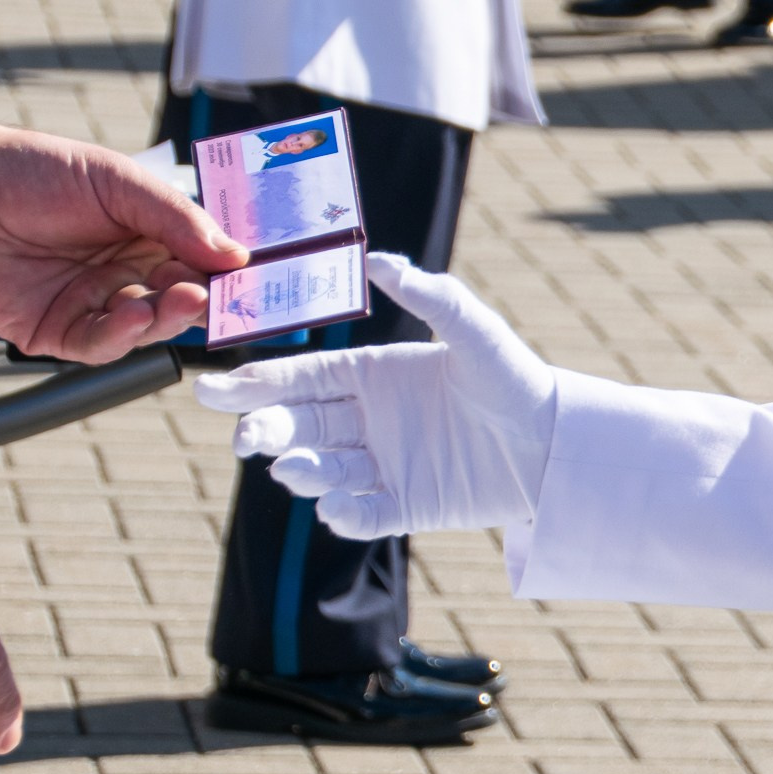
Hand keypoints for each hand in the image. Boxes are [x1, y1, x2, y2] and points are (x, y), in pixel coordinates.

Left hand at [0, 119, 246, 361]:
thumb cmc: (32, 169)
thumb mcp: (115, 179)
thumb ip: (175, 216)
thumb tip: (235, 253)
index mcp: (150, 234)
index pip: (203, 260)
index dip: (229, 271)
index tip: (256, 276)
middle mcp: (128, 273)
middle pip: (183, 300)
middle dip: (205, 300)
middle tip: (217, 293)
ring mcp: (94, 305)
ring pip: (149, 328)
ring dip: (168, 318)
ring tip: (179, 299)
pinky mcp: (57, 331)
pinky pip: (100, 344)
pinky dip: (122, 335)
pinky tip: (133, 316)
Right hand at [193, 254, 556, 537]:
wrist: (555, 443)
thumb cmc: (514, 379)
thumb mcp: (475, 333)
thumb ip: (430, 295)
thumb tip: (378, 259)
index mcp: (369, 375)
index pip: (301, 379)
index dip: (258, 383)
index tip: (216, 388)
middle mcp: (366, 420)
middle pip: (299, 426)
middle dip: (267, 430)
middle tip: (247, 437)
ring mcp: (381, 465)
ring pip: (323, 471)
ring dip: (302, 472)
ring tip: (292, 468)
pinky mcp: (404, 505)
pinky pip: (363, 514)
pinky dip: (345, 514)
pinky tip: (335, 507)